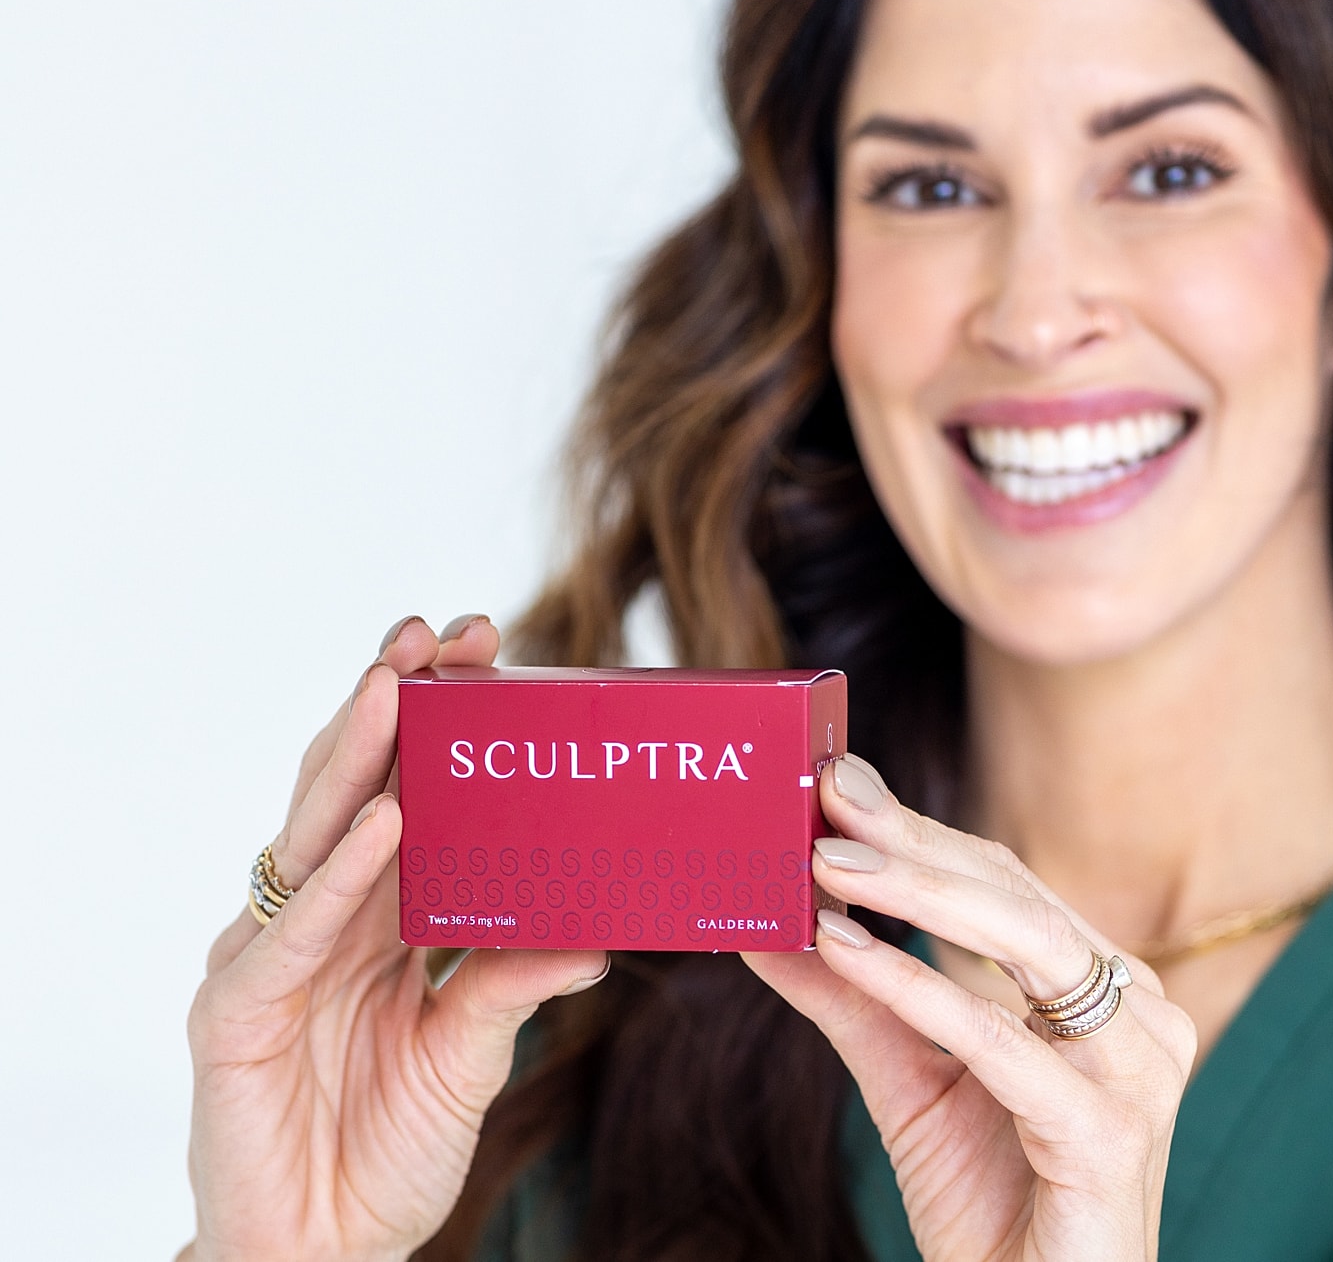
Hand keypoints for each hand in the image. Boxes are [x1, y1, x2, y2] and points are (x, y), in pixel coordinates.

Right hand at [179, 616, 608, 1261]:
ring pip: (314, 834)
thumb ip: (514, 985)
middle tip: (438, 632)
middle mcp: (322, 915)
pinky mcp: (235, 1014)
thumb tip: (598, 936)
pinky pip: (293, 933)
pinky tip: (382, 822)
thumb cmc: (386, 1149)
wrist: (324, 1258)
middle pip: (354, 788)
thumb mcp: (470, 1053)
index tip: (488, 650)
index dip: (436, 722)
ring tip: (398, 683)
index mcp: (376, 912)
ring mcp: (271, 955)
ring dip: (355, 754)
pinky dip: (338, 876)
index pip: (403, 791)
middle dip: (392, 704)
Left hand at [746, 755, 1194, 1261]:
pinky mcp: (1111, 1136)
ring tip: (825, 864)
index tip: (837, 784)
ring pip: (1024, 944)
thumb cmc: (987, 1195)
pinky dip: (921, 990)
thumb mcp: (907, 1076)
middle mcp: (1134, 1012)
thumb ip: (851, 996)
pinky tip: (847, 949)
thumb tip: (768, 924)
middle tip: (827, 798)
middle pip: (1014, 894)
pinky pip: (1003, 1044)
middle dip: (912, 841)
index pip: (1003, 880)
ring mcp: (1135, 1071)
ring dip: (917, 894)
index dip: (919, 830)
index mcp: (1098, 986)